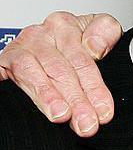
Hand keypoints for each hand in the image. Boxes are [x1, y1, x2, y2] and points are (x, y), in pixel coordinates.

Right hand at [0, 12, 122, 136]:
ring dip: (47, 97)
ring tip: (61, 115)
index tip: (104, 111)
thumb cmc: (77, 41)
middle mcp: (42, 35)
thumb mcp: (100, 31)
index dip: (95, 88)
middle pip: (60, 70)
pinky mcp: (3, 62)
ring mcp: (21, 49)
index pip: (83, 61)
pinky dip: (11, 86)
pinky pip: (2, 72)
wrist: (52, 38)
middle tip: (86, 123)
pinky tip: (19, 102)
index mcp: (66, 26)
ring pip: (32, 73)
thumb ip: (105, 33)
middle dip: (76, 100)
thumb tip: (95, 47)